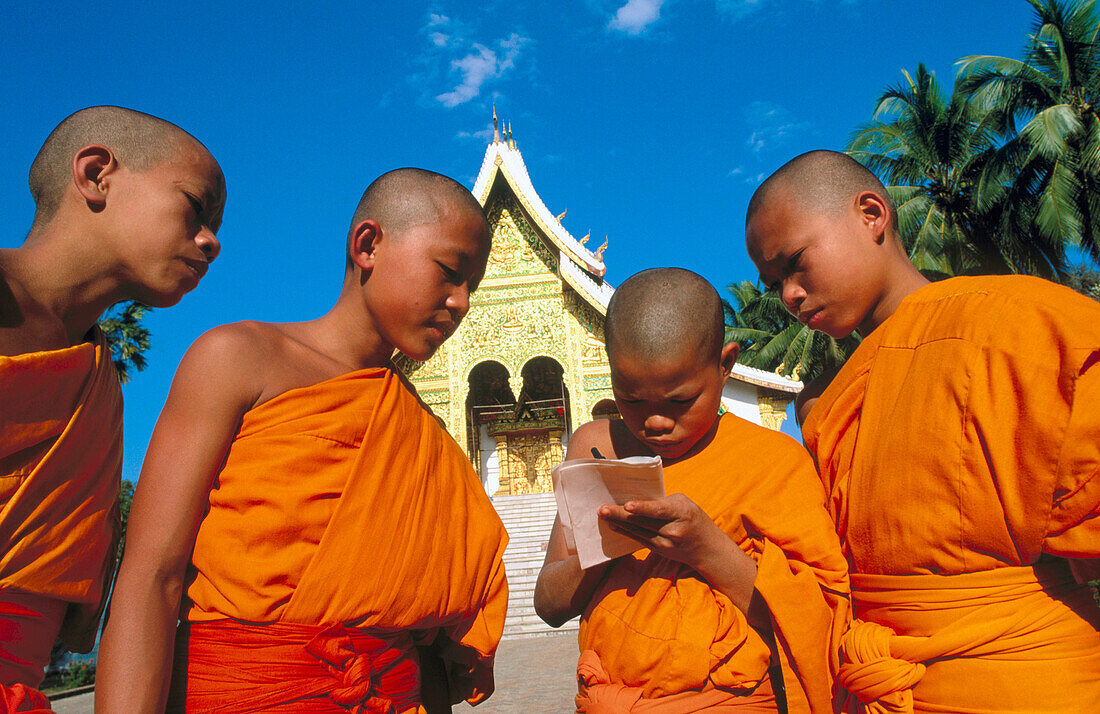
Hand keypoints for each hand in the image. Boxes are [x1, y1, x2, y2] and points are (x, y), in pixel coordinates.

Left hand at [599, 494, 758, 614]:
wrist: (707, 549)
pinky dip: (625, 531)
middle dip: (621, 515)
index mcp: (682, 513)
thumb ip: (663, 501)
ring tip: (603, 515)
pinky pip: (638, 539)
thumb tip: (638, 500)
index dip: (643, 508)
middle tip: (602, 509)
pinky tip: (614, 524)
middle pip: (643, 522)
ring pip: (637, 532)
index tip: (627, 505)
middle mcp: (673, 530)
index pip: (659, 511)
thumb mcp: (685, 503)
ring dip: (618, 523)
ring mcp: (665, 544)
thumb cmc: (694, 518)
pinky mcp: (658, 551)